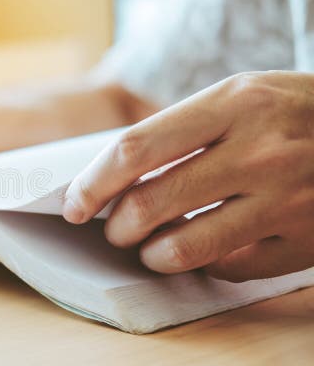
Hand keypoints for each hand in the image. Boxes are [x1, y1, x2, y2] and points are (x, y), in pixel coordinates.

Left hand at [63, 71, 313, 281]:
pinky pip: (229, 268)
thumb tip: (109, 178)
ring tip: (151, 246)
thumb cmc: (292, 113)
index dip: (92, 183)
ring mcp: (287, 200)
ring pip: (184, 247)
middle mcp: (260, 150)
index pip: (136, 149)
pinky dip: (205, 264)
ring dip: (151, 254)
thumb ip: (178, 131)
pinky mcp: (305, 241)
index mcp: (233, 103)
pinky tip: (207, 249)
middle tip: (113, 228)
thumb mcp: (240, 96)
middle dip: (116, 225)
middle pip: (150, 203)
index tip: (74, 203)